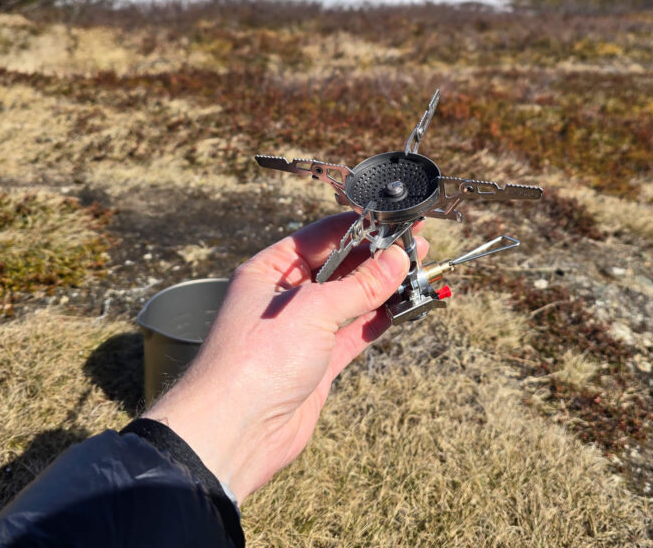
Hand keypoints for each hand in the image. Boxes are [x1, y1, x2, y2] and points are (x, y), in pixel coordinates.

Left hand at [144, 212, 427, 504]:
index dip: (359, 226)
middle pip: (339, 267)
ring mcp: (302, 332)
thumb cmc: (255, 361)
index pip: (321, 237)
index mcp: (270, 272)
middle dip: (377, 257)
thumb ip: (359, 285)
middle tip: (417, 245)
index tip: (394, 219)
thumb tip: (398, 259)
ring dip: (382, 289)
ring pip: (350, 301)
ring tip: (418, 273)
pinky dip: (377, 321)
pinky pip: (354, 334)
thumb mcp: (312, 310)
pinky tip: (402, 308)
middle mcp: (284, 298)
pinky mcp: (317, 364)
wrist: (234, 433)